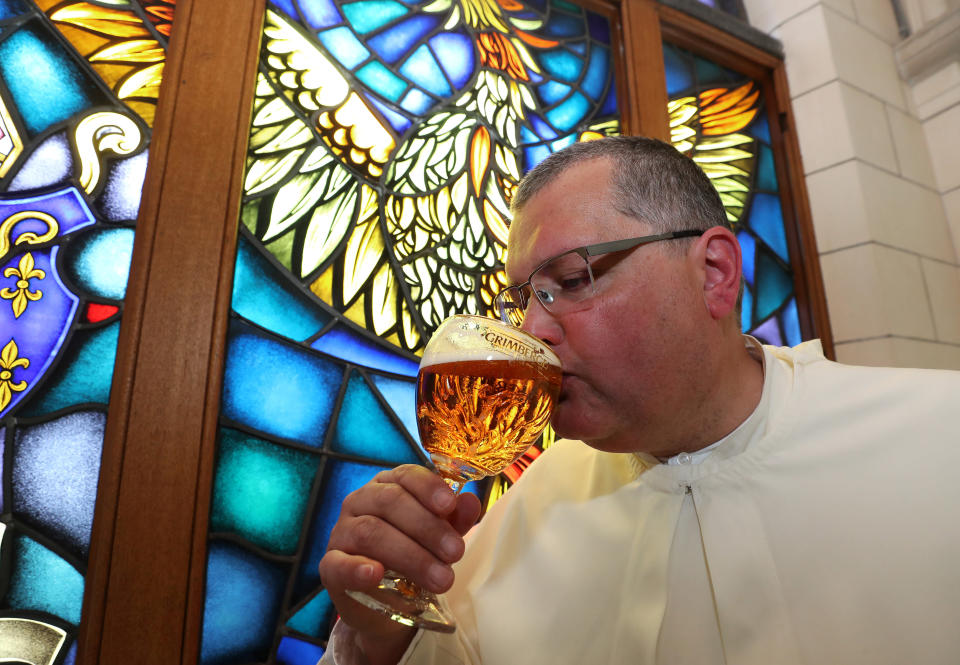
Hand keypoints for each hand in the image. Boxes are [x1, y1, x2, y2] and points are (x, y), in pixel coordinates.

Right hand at [319, 465, 481, 662]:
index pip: (405, 475)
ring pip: (371, 532)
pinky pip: (338, 563)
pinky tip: (377, 573)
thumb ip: (453, 520)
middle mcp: (360, 502)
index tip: (449, 505)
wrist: (389, 604)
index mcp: (387, 486)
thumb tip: (470, 501)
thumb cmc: (414, 558)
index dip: (428, 487)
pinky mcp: (329, 566)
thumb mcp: (438, 538)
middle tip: (455, 552)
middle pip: (390, 502)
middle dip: (427, 527)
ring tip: (440, 578)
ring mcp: (341, 532)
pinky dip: (357, 568)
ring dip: (410, 555)